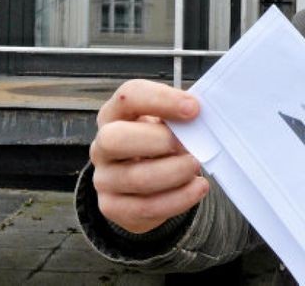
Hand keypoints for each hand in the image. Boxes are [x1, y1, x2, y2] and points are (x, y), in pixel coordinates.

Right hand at [89, 79, 209, 232]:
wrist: (145, 183)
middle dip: (159, 140)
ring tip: (195, 166)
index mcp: (114, 114)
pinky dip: (178, 198)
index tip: (194, 108)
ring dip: (174, 172)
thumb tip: (202, 119)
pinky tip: (196, 188)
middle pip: (115, 139)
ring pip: (136, 178)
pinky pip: (146, 207)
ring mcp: (104, 178)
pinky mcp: (112, 207)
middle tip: (189, 144)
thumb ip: (178, 117)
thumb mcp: (164, 123)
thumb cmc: (158, 143)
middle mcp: (102, 145)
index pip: (128, 96)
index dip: (161, 99)